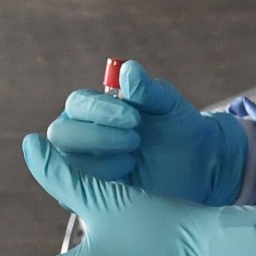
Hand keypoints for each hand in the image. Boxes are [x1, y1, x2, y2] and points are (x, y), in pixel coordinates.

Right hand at [43, 60, 249, 205]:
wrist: (195, 163)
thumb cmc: (178, 126)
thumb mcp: (168, 105)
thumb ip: (147, 89)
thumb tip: (128, 69)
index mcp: (94, 106)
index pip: (78, 104)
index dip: (100, 110)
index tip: (134, 118)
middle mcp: (82, 130)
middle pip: (61, 133)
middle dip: (96, 137)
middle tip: (135, 140)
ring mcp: (84, 160)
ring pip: (68, 160)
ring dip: (100, 160)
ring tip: (134, 158)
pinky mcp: (91, 186)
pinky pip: (79, 186)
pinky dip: (103, 178)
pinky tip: (129, 172)